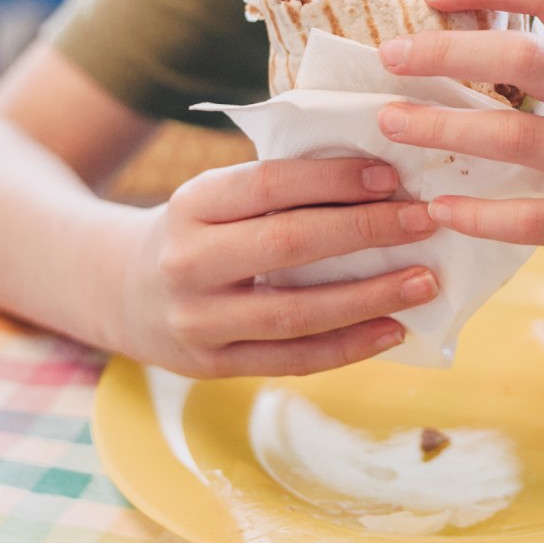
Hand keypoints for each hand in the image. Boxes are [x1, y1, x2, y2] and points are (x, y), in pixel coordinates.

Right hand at [113, 157, 441, 377]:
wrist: (118, 291)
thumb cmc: (195, 231)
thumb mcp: (214, 197)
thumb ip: (275, 189)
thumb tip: (376, 179)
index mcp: (191, 204)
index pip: (270, 184)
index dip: (333, 179)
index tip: (390, 176)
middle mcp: (187, 261)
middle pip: (288, 244)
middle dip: (365, 230)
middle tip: (425, 222)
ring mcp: (197, 321)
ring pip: (295, 313)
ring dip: (369, 297)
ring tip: (424, 282)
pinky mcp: (212, 366)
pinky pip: (291, 360)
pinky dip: (347, 348)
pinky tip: (393, 330)